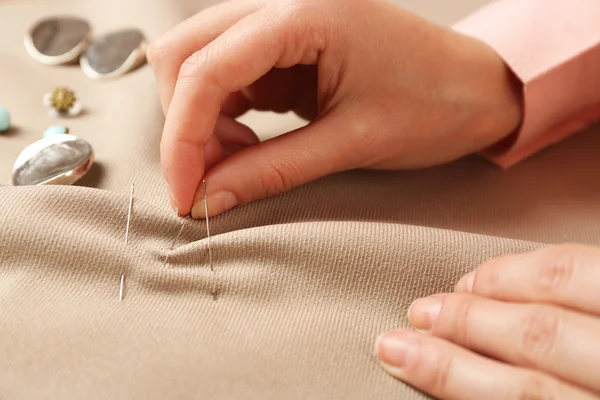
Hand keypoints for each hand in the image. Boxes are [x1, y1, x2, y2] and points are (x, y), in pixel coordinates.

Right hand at [148, 0, 521, 217]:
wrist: (476, 89)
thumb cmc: (435, 104)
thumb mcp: (352, 143)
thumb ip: (272, 170)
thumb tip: (207, 199)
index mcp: (303, 12)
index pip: (205, 69)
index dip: (182, 139)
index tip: (184, 195)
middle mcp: (281, 5)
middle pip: (184, 56)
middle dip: (183, 126)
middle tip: (205, 184)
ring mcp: (279, 26)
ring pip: (198, 68)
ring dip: (200, 124)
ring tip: (236, 168)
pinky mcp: (283, 51)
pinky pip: (227, 82)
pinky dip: (221, 122)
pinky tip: (246, 149)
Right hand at [375, 244, 599, 398]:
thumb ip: (520, 392)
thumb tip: (454, 367)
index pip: (521, 395)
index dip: (452, 373)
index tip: (399, 355)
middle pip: (537, 335)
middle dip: (465, 322)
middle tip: (418, 314)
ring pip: (565, 282)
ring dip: (499, 281)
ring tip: (460, 287)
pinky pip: (592, 260)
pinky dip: (545, 262)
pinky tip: (514, 267)